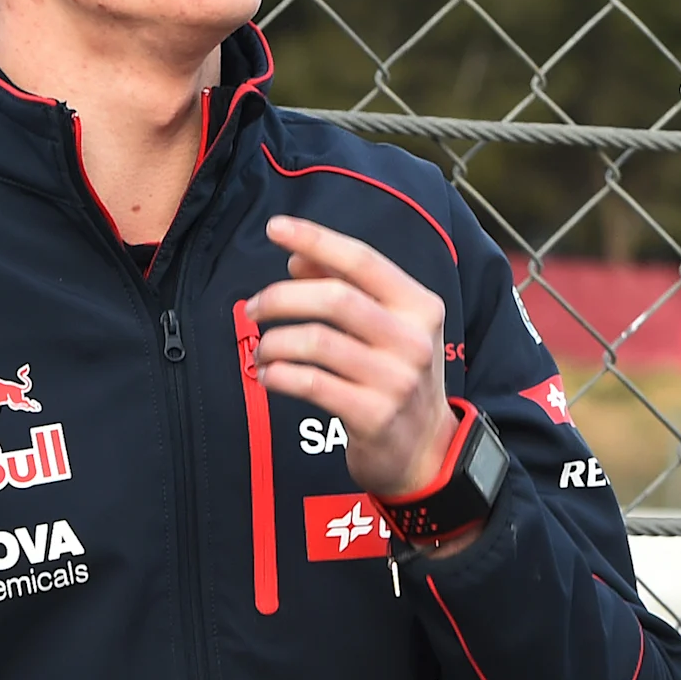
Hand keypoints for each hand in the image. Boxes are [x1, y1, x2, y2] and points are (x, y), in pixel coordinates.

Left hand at [245, 216, 457, 498]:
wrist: (426, 451)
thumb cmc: (397, 377)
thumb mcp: (390, 327)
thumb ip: (347, 286)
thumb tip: (297, 257)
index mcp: (420, 306)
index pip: (362, 260)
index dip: (316, 239)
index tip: (275, 227)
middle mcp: (413, 339)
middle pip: (335, 299)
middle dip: (282, 297)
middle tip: (254, 307)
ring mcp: (396, 380)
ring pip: (318, 342)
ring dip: (275, 341)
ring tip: (262, 349)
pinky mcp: (373, 416)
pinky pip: (312, 384)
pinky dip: (280, 375)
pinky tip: (269, 376)